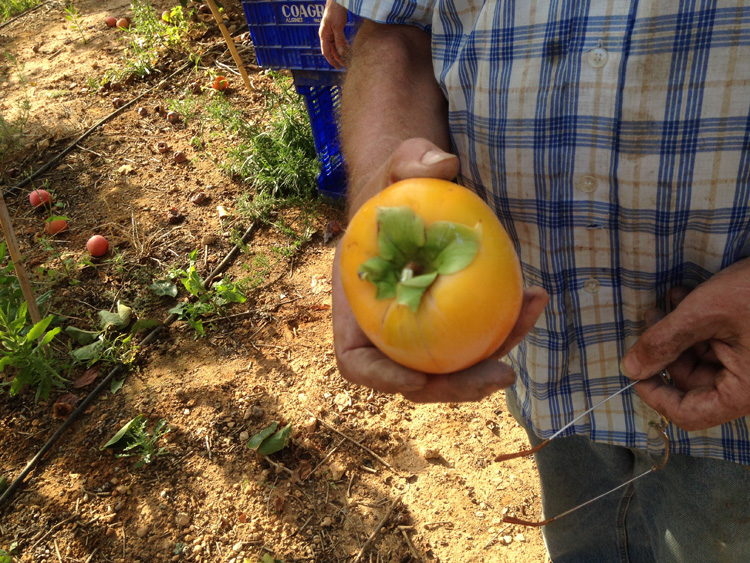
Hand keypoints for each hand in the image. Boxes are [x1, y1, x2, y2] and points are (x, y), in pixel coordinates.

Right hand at [319, 0, 349, 68]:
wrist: (338, 0)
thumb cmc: (335, 11)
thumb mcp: (338, 26)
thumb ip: (339, 40)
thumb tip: (341, 53)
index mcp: (324, 35)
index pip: (326, 52)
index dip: (331, 61)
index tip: (338, 67)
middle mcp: (326, 35)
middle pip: (332, 50)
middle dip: (338, 58)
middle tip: (346, 65)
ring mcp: (331, 32)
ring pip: (336, 45)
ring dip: (341, 52)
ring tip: (348, 59)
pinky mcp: (337, 29)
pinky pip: (340, 40)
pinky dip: (344, 45)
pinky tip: (349, 49)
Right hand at [332, 138, 548, 402]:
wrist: (413, 194)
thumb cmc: (395, 185)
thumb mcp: (397, 164)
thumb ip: (409, 161)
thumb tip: (445, 164)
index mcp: (357, 307)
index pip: (357, 361)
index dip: (383, 378)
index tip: (418, 380)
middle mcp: (386, 327)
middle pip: (414, 377)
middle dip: (457, 385)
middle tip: (503, 371)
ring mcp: (420, 328)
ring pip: (453, 364)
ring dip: (493, 353)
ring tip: (532, 313)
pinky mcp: (451, 320)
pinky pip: (476, 337)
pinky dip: (506, 325)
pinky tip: (536, 296)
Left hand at [621, 257, 749, 430]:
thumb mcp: (704, 312)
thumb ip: (663, 341)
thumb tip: (631, 368)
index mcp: (745, 391)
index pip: (690, 414)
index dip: (655, 396)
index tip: (635, 370)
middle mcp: (749, 384)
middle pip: (690, 382)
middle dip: (666, 349)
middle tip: (651, 316)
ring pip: (699, 359)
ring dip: (677, 331)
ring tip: (668, 301)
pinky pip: (715, 344)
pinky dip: (696, 324)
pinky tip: (684, 297)